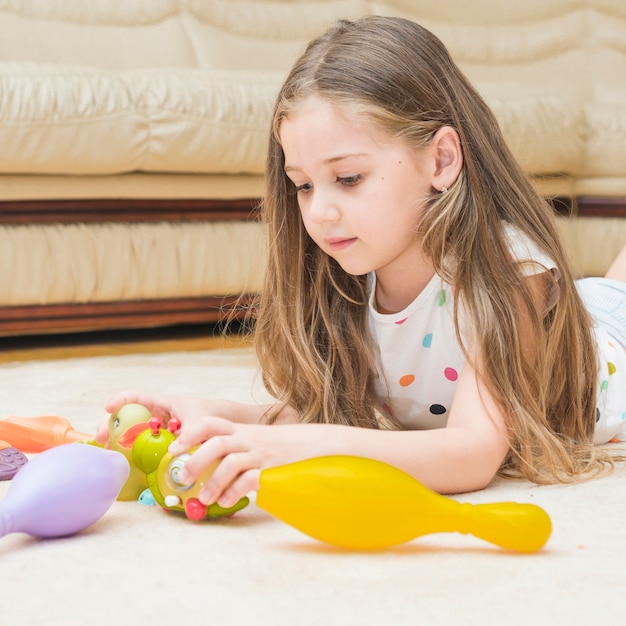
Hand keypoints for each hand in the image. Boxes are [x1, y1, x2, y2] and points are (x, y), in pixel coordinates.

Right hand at [95, 391, 230, 444]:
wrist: (222, 425)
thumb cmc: (209, 416)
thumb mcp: (199, 423)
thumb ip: (188, 434)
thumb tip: (175, 450)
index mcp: (161, 404)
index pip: (135, 397)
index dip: (120, 400)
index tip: (109, 408)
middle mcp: (154, 416)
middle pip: (125, 416)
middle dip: (110, 425)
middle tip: (101, 437)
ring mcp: (154, 430)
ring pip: (129, 432)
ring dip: (115, 440)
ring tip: (106, 451)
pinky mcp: (157, 444)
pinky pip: (139, 446)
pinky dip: (129, 453)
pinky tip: (121, 462)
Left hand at [168, 418, 329, 508]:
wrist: (318, 445)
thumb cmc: (282, 447)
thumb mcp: (256, 440)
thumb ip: (235, 448)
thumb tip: (203, 468)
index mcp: (242, 430)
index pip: (212, 423)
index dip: (191, 433)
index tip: (174, 447)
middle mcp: (249, 439)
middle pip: (217, 443)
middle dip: (196, 459)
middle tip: (182, 477)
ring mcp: (261, 454)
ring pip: (231, 462)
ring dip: (213, 481)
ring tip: (204, 499)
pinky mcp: (273, 470)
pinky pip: (250, 480)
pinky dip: (235, 492)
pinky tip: (226, 502)